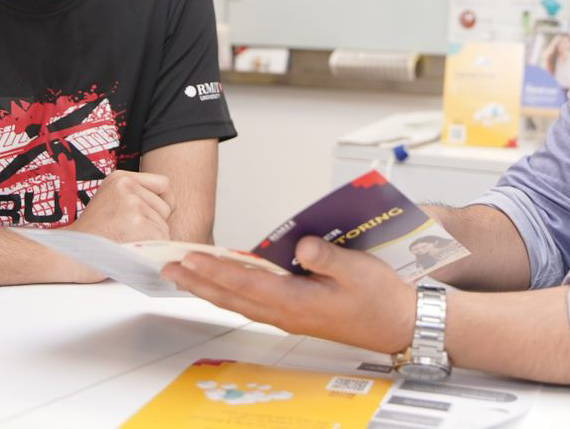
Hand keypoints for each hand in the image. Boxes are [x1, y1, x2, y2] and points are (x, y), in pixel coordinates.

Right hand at [72, 170, 173, 242]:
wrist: (69, 253)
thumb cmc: (92, 234)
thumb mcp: (111, 201)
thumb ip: (137, 196)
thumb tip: (170, 205)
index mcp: (120, 178)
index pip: (164, 184)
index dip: (162, 203)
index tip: (150, 217)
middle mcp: (127, 185)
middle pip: (165, 208)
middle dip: (154, 225)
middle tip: (128, 233)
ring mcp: (131, 203)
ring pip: (164, 226)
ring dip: (150, 239)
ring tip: (125, 241)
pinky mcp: (136, 222)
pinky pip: (160, 238)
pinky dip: (150, 249)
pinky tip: (130, 248)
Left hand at [163, 235, 415, 353]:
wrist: (399, 325)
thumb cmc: (381, 298)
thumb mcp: (357, 269)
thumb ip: (325, 256)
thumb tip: (300, 245)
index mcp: (297, 302)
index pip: (245, 283)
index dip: (214, 270)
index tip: (189, 260)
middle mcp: (287, 314)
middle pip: (232, 296)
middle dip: (199, 282)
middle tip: (170, 269)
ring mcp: (290, 317)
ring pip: (239, 302)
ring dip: (210, 288)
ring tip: (187, 276)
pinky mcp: (296, 315)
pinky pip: (254, 304)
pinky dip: (232, 292)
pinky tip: (225, 286)